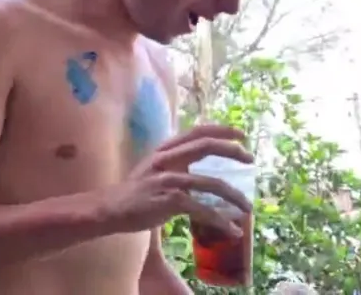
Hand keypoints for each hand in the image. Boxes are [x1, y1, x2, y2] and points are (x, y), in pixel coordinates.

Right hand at [102, 124, 254, 235]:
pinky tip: (232, 230)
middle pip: (205, 146)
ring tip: (248, 208)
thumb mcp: (155, 170)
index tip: (242, 135)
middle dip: (232, 151)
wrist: (110, 209)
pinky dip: (221, 221)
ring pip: (210, 183)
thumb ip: (176, 164)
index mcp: (164, 150)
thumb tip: (202, 167)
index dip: (221, 130)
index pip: (197, 131)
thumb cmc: (135, 193)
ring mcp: (166, 179)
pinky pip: (202, 209)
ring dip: (234, 196)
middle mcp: (165, 159)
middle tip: (251, 160)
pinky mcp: (168, 201)